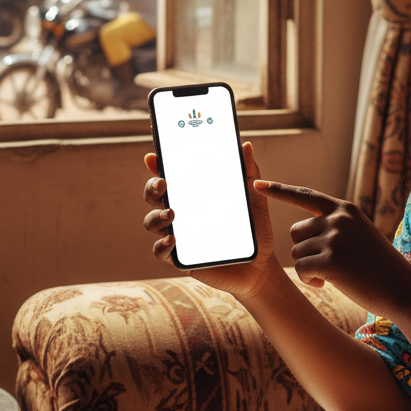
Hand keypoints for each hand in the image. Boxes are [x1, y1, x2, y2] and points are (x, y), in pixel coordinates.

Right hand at [142, 141, 280, 301]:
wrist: (259, 266)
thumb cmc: (253, 228)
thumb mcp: (253, 198)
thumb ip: (249, 172)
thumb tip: (246, 145)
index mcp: (193, 194)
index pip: (171, 175)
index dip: (158, 165)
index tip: (153, 156)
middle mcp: (180, 212)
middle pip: (154, 196)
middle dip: (152, 186)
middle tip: (162, 183)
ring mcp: (177, 234)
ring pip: (152, 221)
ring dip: (156, 215)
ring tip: (171, 214)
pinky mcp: (179, 258)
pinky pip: (161, 250)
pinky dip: (162, 244)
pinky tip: (172, 239)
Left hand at [256, 183, 410, 319]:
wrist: (404, 289)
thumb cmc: (380, 266)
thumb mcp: (360, 234)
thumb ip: (336, 225)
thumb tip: (304, 229)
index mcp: (345, 208)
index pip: (305, 195)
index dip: (279, 191)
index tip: (256, 185)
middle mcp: (338, 219)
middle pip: (295, 232)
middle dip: (304, 250)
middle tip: (328, 265)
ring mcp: (334, 239)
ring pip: (297, 253)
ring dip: (310, 268)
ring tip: (335, 275)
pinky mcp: (330, 261)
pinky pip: (302, 270)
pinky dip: (311, 281)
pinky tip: (329, 284)